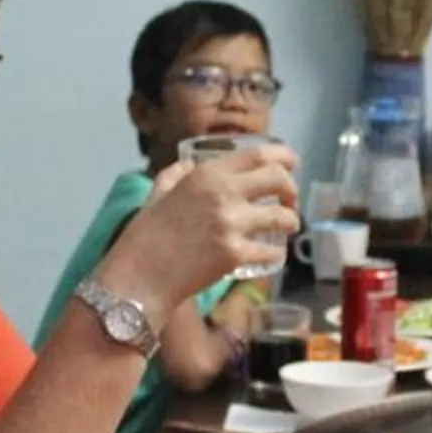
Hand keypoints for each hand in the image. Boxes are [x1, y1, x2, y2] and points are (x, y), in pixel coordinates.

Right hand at [107, 149, 299, 305]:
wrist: (139, 277)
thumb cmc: (144, 235)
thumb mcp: (156, 194)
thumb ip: (174, 175)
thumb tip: (187, 164)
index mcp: (206, 174)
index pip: (259, 155)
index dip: (283, 156)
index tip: (292, 163)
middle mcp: (224, 193)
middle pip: (279, 180)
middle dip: (292, 189)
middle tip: (290, 201)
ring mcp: (232, 225)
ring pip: (282, 217)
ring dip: (290, 221)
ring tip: (288, 227)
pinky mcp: (236, 254)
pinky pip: (272, 251)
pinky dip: (276, 254)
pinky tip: (272, 255)